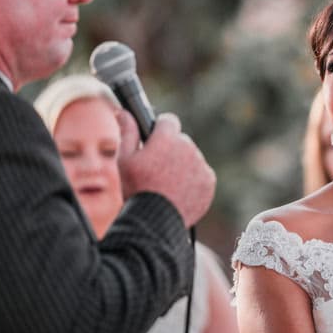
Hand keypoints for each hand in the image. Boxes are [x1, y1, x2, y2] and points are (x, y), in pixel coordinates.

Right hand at [116, 111, 215, 226]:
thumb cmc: (135, 190)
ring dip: (182, 165)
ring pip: (191, 158)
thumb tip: (124, 112)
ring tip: (166, 184)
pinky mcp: (209, 181)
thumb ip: (127, 132)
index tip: (154, 139)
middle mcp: (188, 148)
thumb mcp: (124, 160)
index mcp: (167, 138)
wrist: (155, 221)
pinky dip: (193, 180)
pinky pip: (201, 174)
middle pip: (180, 141)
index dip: (160, 130)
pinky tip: (178, 192)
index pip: (168, 121)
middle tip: (157, 169)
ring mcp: (200, 165)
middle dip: (171, 150)